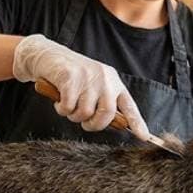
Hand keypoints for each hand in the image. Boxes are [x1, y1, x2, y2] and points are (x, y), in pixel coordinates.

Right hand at [12, 34, 149, 137]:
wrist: (48, 55)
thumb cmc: (71, 76)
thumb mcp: (94, 86)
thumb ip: (104, 102)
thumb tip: (116, 124)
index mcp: (114, 81)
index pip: (129, 105)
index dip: (137, 122)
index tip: (144, 137)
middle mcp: (105, 78)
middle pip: (107, 114)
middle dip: (93, 125)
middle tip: (84, 122)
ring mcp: (88, 77)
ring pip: (84, 113)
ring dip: (73, 116)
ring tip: (68, 104)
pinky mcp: (70, 78)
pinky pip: (68, 107)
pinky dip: (61, 109)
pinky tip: (59, 99)